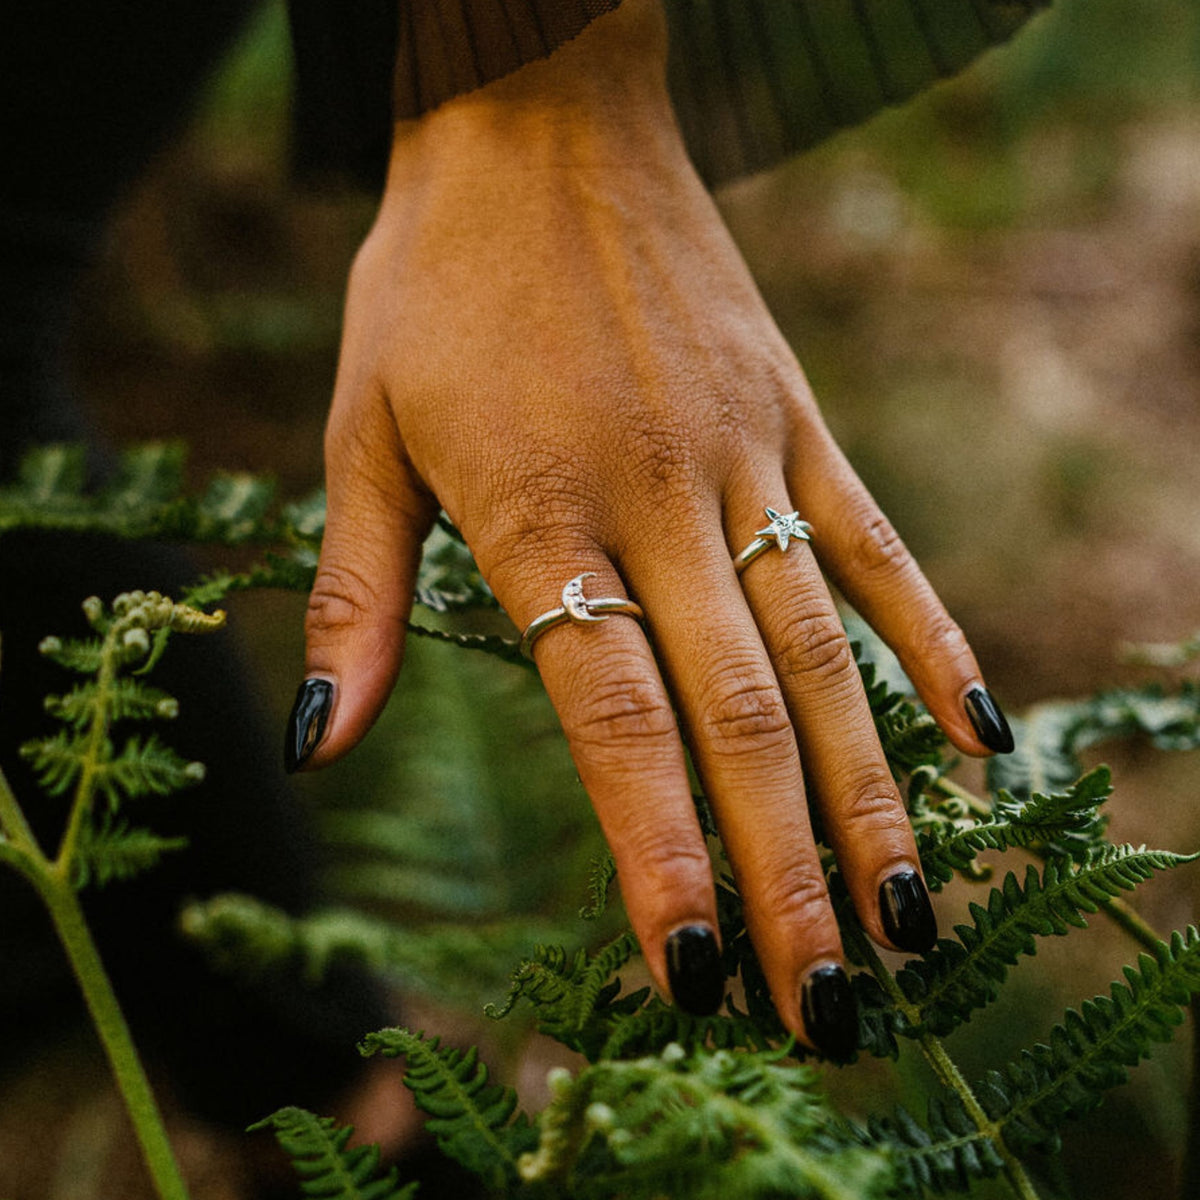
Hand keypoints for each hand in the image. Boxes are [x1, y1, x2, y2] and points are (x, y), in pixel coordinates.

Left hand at [287, 0, 1011, 1056]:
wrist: (537, 124)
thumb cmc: (433, 285)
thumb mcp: (359, 428)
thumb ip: (357, 594)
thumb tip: (323, 749)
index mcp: (539, 512)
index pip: (614, 719)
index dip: (660, 852)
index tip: (691, 973)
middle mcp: (660, 497)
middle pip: (741, 716)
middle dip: (785, 874)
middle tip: (825, 1009)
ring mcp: (747, 457)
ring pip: (827, 654)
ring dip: (872, 799)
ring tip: (910, 922)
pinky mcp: (798, 420)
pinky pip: (878, 548)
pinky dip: (933, 644)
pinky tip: (981, 742)